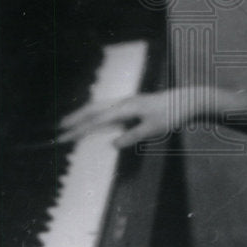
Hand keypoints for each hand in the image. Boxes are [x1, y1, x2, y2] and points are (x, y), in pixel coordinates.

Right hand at [59, 86, 215, 147]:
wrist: (187, 101)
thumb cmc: (171, 114)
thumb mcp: (153, 129)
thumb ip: (133, 137)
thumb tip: (112, 144)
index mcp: (125, 108)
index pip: (96, 120)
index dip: (78, 130)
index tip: (63, 138)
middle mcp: (123, 102)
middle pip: (93, 109)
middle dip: (74, 119)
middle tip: (58, 130)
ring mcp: (127, 102)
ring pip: (99, 106)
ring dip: (83, 115)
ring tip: (70, 124)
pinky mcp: (132, 104)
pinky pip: (107, 108)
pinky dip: (95, 114)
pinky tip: (94, 120)